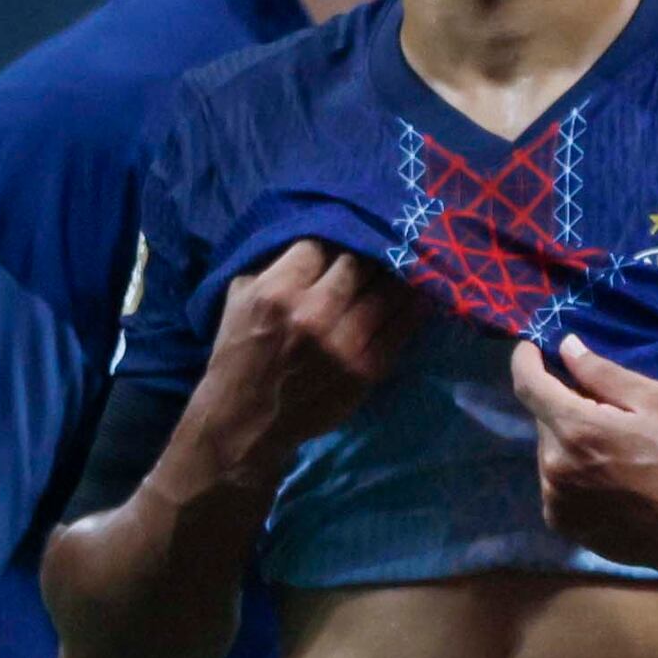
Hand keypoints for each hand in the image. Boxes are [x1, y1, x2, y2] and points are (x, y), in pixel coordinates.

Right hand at [179, 240, 412, 485]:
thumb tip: (314, 236)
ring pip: (387, 290)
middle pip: (358, 263)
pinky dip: (412, 306)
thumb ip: (273, 265)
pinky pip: (402, 326)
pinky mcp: (369, 367)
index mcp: (276, 293)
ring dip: (396, 274)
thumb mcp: (239, 299)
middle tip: (375, 247)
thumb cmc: (238, 354)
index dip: (331, 239)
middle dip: (364, 253)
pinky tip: (419, 292)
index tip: (339, 239)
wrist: (247, 421)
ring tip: (404, 262)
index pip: (319, 245)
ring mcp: (345, 342)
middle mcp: (313, 314)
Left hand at [509, 333, 657, 574]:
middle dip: (567, 407)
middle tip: (606, 414)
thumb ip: (605, 373)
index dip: (525, 361)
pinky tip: (606, 481)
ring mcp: (554, 498)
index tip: (532, 350)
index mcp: (577, 429)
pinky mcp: (560, 521)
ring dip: (569, 442)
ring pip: (549, 451)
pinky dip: (572, 473)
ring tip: (611, 455)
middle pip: (544, 419)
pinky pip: (555, 482)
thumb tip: (567, 348)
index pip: (529, 385)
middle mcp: (554, 465)